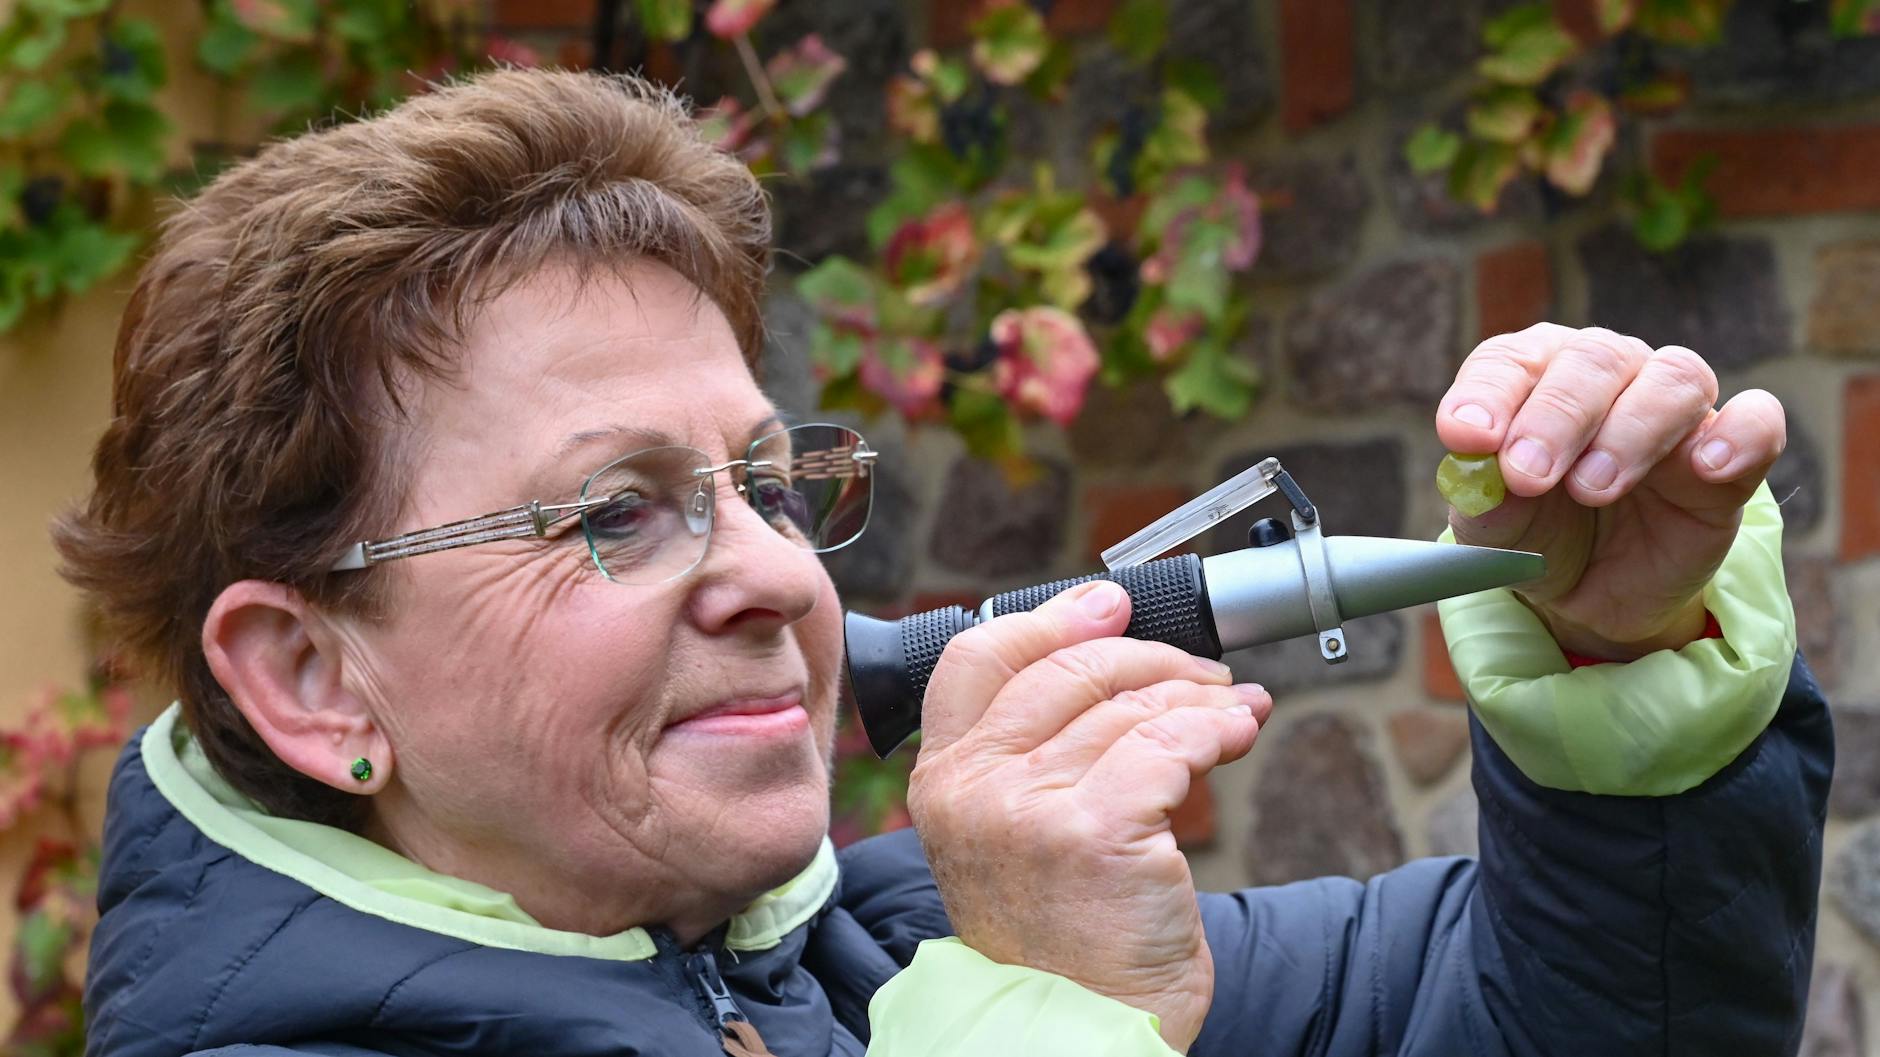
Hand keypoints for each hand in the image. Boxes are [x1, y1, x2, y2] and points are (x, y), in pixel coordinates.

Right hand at [908, 580, 1270, 1051]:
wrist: (1073, 1035)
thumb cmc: (1056, 944)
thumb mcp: (1005, 841)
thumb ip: (1027, 759)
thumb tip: (1107, 665)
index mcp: (944, 780)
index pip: (979, 659)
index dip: (1051, 620)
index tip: (1108, 605)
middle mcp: (976, 786)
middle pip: (1069, 671)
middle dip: (1150, 659)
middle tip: (1202, 674)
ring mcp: (1032, 808)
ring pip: (1132, 708)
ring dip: (1199, 699)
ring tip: (1235, 712)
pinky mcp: (1099, 831)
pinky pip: (1172, 745)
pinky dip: (1217, 730)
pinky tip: (1238, 735)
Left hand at [1437, 323, 1786, 660]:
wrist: (1593, 593)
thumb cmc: (1536, 536)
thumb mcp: (1496, 531)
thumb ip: (1484, 500)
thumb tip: (1475, 468)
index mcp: (1534, 375)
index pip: (1510, 360)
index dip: (1487, 393)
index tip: (1466, 436)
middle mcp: (1606, 373)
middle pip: (1592, 362)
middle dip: (1556, 418)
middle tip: (1528, 474)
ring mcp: (1671, 409)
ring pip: (1672, 379)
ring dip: (1631, 431)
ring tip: (1594, 488)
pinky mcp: (1728, 457)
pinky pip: (1756, 421)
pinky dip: (1740, 434)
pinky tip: (1708, 467)